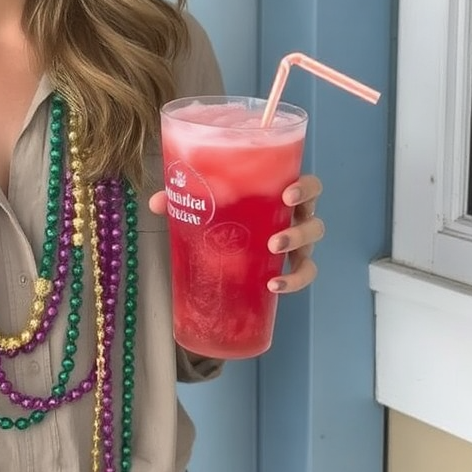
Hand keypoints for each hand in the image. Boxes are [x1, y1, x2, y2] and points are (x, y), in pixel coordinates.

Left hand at [147, 174, 324, 294]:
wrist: (229, 238)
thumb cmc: (227, 209)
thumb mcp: (207, 200)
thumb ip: (184, 196)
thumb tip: (157, 202)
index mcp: (281, 192)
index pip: (309, 185)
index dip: (306, 188)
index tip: (288, 194)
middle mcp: (295, 215)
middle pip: (314, 218)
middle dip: (299, 228)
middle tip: (274, 239)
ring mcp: (297, 241)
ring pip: (311, 246)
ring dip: (295, 250)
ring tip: (272, 255)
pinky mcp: (290, 264)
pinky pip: (303, 273)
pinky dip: (293, 281)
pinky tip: (274, 286)